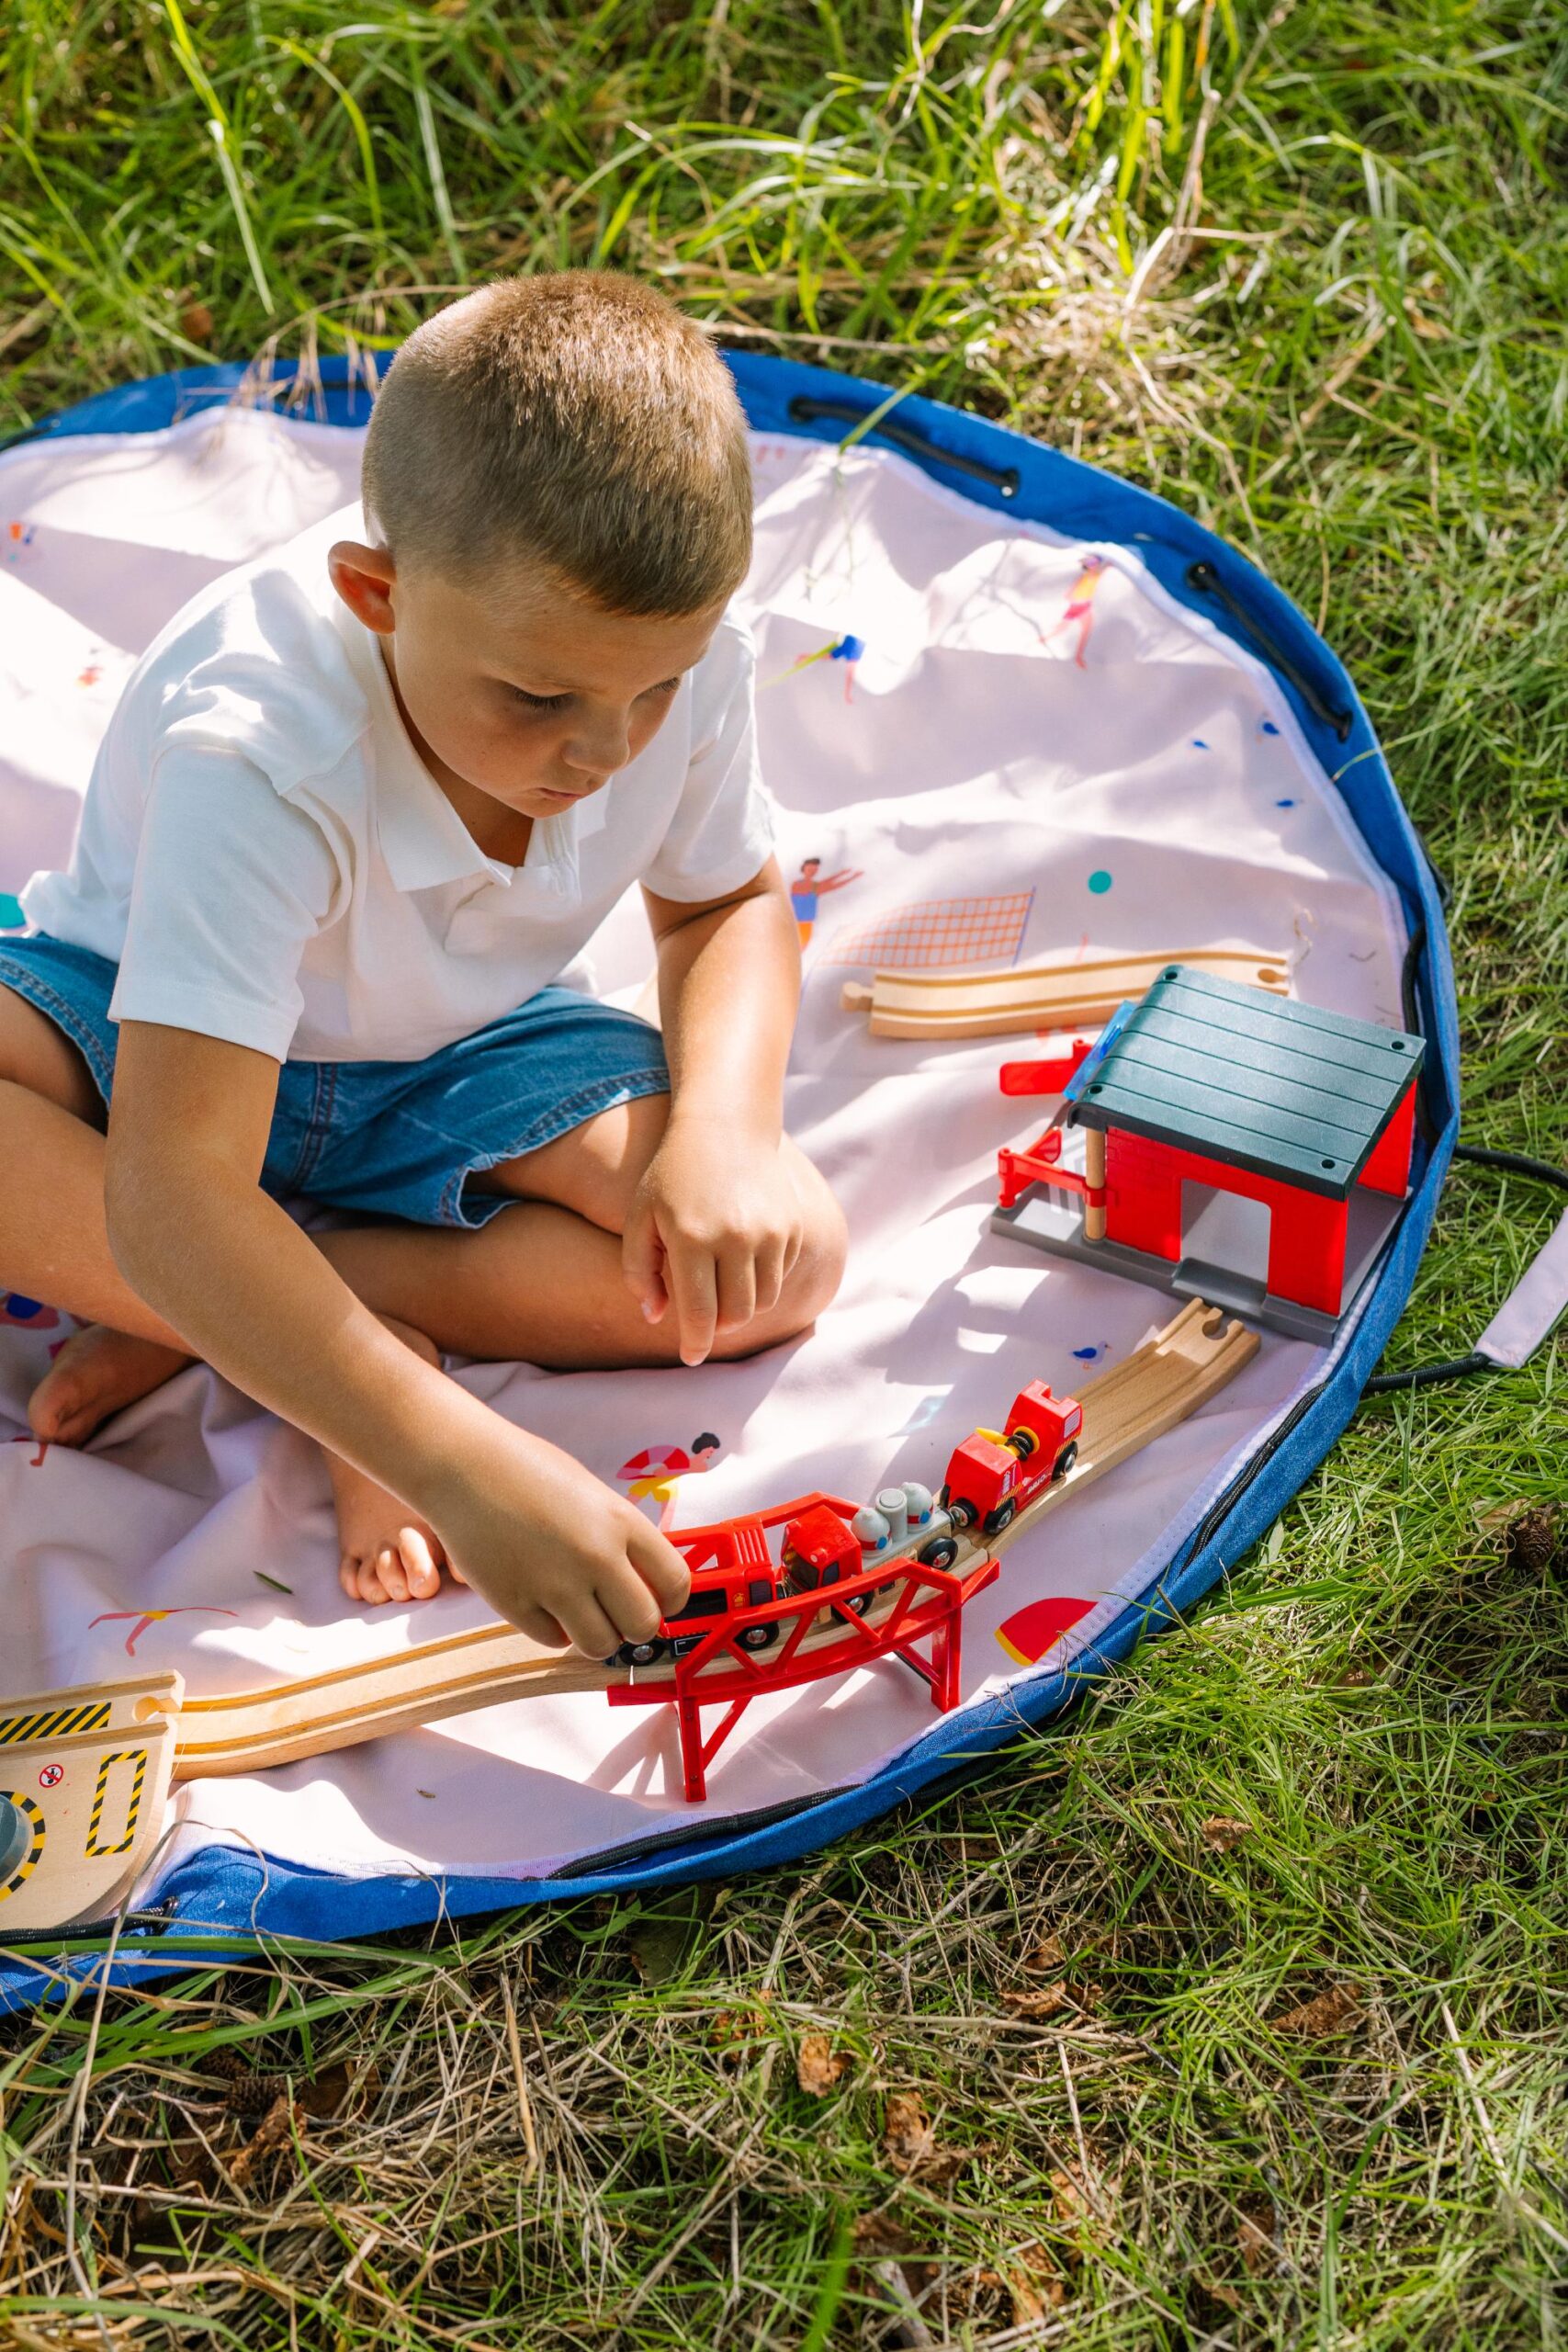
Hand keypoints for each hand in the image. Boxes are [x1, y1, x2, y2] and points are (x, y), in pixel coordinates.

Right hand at [430, 1417, 690, 1653]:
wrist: (462, 1465)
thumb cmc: (527, 1469)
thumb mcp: (591, 1494)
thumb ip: (620, 1536)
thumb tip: (644, 1582)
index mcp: (620, 1522)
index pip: (675, 1584)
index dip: (670, 1601)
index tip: (658, 1601)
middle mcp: (594, 1557)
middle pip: (643, 1625)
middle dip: (635, 1625)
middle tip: (617, 1612)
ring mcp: (553, 1584)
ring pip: (600, 1645)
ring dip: (596, 1634)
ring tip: (580, 1611)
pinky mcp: (514, 1604)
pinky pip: (553, 1640)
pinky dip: (554, 1629)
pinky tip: (543, 1601)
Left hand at [622, 1114, 803, 1365]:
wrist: (726, 1126)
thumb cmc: (673, 1176)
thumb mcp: (641, 1217)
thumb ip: (640, 1272)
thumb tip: (657, 1317)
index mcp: (692, 1239)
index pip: (699, 1313)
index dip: (694, 1343)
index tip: (690, 1357)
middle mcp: (735, 1237)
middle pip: (736, 1315)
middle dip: (718, 1325)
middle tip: (703, 1316)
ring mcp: (770, 1231)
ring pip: (763, 1300)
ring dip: (742, 1305)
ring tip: (722, 1288)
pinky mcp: (791, 1226)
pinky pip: (780, 1274)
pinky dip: (762, 1279)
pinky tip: (742, 1257)